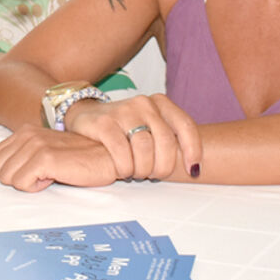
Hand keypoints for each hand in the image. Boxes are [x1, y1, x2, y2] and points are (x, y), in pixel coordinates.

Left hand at [0, 126, 121, 191]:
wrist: (106, 156)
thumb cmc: (78, 158)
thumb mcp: (46, 151)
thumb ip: (23, 157)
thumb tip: (1, 174)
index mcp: (24, 132)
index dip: (10, 173)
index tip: (32, 172)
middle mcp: (27, 135)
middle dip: (16, 180)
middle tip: (41, 175)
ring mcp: (35, 145)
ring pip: (7, 179)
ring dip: (28, 183)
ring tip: (50, 175)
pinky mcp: (44, 159)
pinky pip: (22, 184)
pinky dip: (37, 187)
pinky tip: (54, 178)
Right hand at [64, 95, 201, 180]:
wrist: (85, 115)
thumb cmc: (124, 128)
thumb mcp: (149, 126)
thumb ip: (168, 138)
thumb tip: (194, 167)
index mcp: (160, 103)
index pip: (185, 126)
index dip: (193, 150)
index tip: (193, 170)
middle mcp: (144, 104)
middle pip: (166, 142)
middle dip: (163, 166)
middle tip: (154, 176)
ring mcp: (124, 111)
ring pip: (145, 148)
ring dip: (143, 169)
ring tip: (136, 173)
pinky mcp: (104, 123)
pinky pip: (121, 152)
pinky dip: (125, 167)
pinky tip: (122, 170)